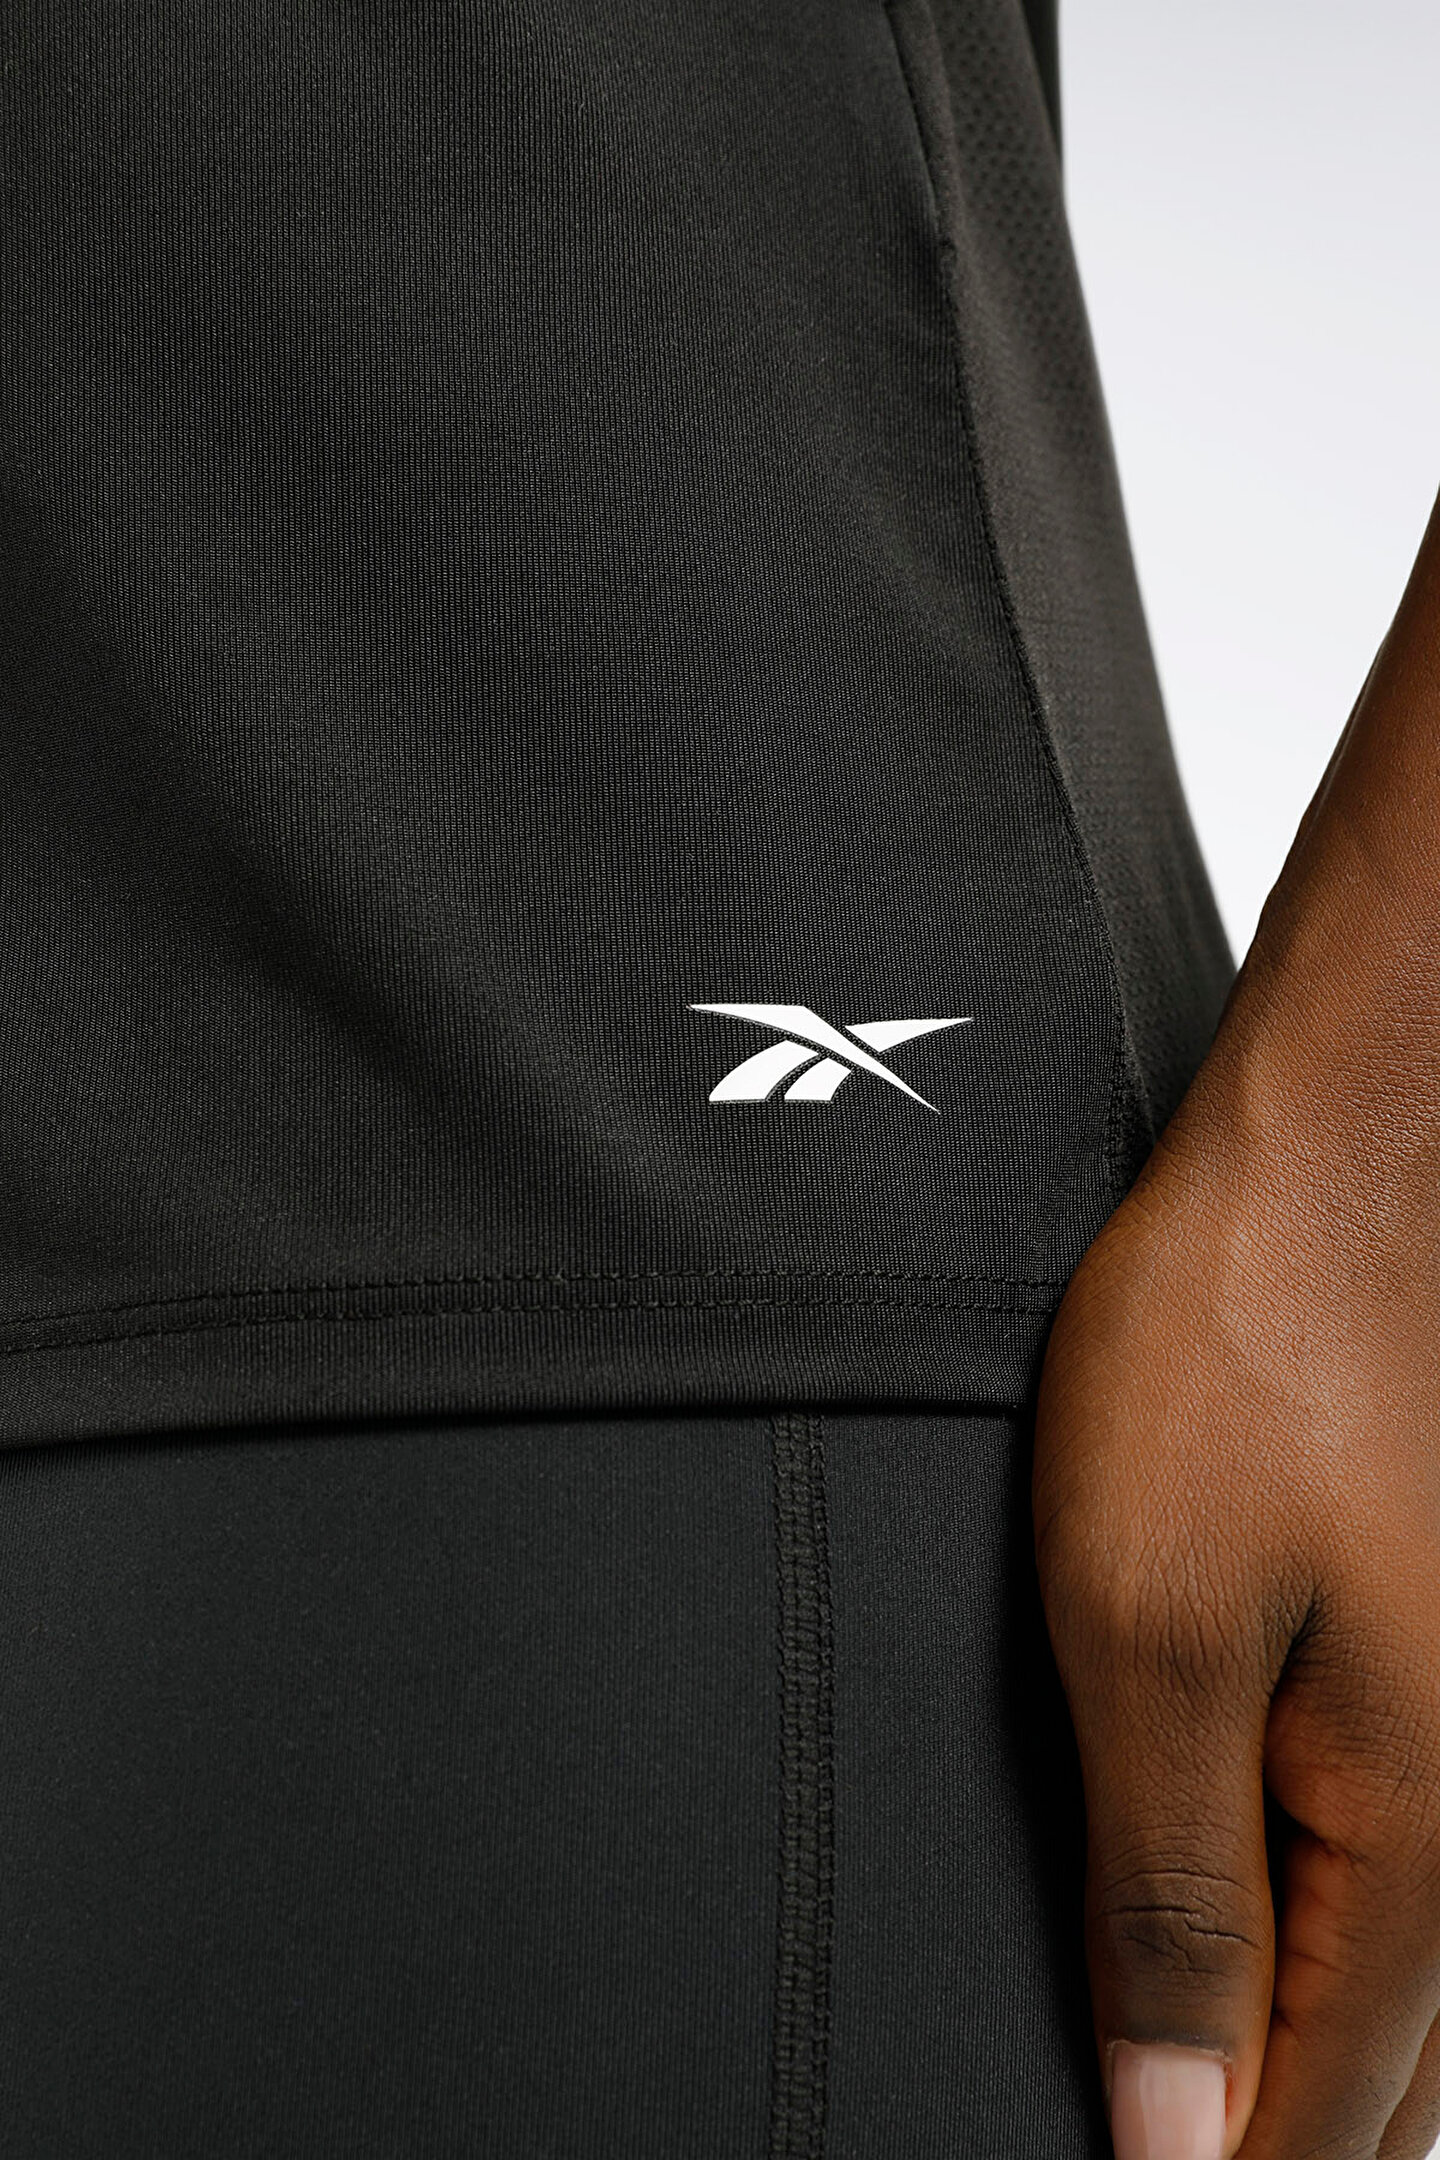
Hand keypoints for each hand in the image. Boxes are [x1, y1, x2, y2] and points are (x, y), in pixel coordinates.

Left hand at [1033, 1015, 1439, 2159]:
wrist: (1334, 1174)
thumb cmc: (1228, 1367)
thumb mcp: (1147, 1634)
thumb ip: (1170, 1896)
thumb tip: (1175, 2139)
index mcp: (1411, 1836)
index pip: (1317, 2124)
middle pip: (1379, 2078)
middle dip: (1254, 2130)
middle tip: (1137, 2141)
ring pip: (1401, 1985)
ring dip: (1294, 2047)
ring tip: (1180, 2080)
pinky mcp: (1434, 1664)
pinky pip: (1397, 1866)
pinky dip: (1316, 1934)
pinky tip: (1256, 1935)